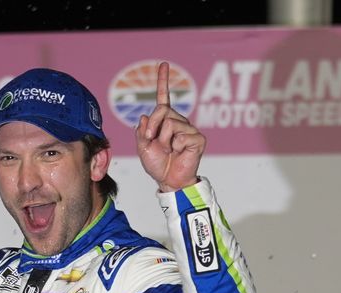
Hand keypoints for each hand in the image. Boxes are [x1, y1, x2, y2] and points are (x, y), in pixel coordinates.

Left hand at [136, 61, 205, 192]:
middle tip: (152, 140)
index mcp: (165, 121)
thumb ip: (142, 132)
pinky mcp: (198, 139)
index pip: (164, 98)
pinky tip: (179, 152)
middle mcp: (178, 121)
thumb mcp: (142, 147)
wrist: (168, 180)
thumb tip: (144, 117)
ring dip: (163, 140)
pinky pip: (181, 136)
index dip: (163, 81)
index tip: (163, 64)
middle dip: (152, 126)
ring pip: (170, 123)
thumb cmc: (157, 164)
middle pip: (162, 110)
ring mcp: (189, 129)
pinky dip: (176, 146)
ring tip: (169, 150)